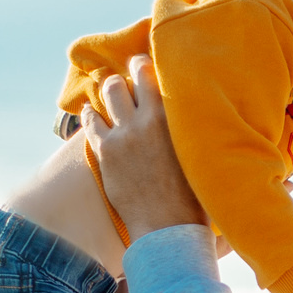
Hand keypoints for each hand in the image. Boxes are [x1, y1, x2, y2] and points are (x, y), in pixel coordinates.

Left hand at [81, 54, 205, 238]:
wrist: (168, 226)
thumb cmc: (193, 196)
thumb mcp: (201, 156)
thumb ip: (193, 130)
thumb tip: (197, 117)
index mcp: (174, 118)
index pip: (155, 76)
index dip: (148, 67)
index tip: (146, 66)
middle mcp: (147, 120)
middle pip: (128, 79)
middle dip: (127, 76)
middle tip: (128, 79)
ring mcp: (123, 134)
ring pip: (109, 92)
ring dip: (110, 91)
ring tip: (112, 94)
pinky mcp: (105, 150)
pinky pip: (91, 119)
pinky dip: (91, 113)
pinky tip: (93, 113)